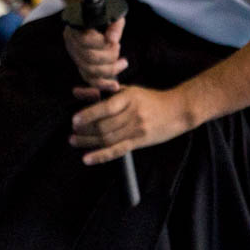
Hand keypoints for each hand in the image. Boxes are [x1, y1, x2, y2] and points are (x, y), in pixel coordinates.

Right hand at [64, 17, 126, 92]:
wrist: (95, 15)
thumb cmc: (106, 13)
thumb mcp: (113, 13)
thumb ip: (115, 25)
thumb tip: (113, 40)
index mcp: (76, 28)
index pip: (85, 41)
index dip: (102, 44)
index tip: (115, 41)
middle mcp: (71, 43)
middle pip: (89, 58)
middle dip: (109, 57)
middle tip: (118, 48)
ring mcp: (75, 56)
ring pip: (89, 71)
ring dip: (110, 70)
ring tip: (122, 63)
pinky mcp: (81, 65)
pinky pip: (89, 80)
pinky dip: (102, 84)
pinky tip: (114, 85)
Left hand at [69, 85, 189, 164]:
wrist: (177, 111)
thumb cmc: (150, 99)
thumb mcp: (128, 90)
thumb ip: (103, 91)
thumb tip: (76, 91)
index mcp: (129, 98)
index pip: (106, 108)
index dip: (88, 115)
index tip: (74, 120)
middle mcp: (133, 114)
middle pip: (105, 126)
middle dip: (85, 130)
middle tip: (72, 131)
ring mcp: (137, 129)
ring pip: (108, 139)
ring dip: (88, 142)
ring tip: (74, 141)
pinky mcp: (140, 142)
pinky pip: (117, 151)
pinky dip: (101, 156)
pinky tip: (87, 158)